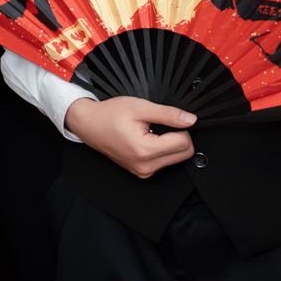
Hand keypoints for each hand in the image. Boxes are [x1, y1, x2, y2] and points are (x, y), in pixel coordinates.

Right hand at [64, 95, 193, 177]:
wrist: (89, 124)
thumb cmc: (109, 115)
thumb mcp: (140, 107)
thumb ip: (169, 114)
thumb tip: (190, 120)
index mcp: (144, 150)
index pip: (185, 143)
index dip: (181, 128)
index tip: (167, 120)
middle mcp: (144, 166)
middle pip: (184, 154)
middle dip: (178, 137)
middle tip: (159, 126)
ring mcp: (143, 171)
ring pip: (176, 159)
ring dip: (170, 145)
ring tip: (150, 133)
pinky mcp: (142, 172)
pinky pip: (164, 162)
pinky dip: (162, 151)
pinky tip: (147, 141)